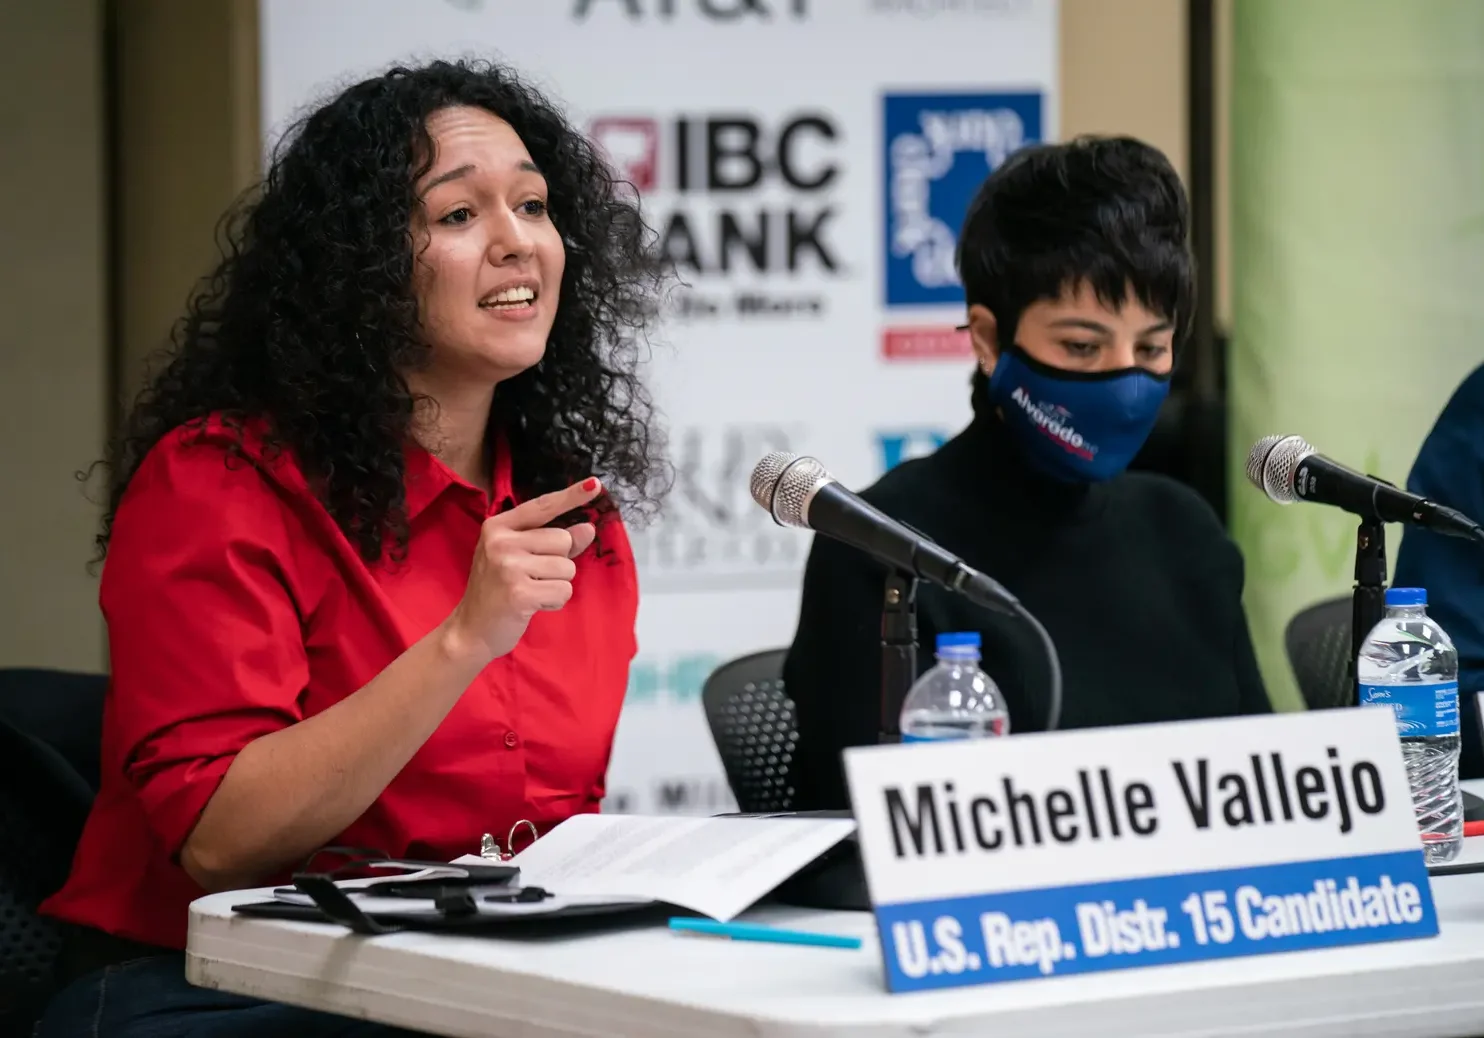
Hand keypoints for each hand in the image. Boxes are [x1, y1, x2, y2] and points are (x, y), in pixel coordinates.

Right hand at [444, 478, 602, 664]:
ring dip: (557, 584)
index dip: (571, 496)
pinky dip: (554, 602)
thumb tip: (587, 528)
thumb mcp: (520, 558)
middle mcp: (501, 541)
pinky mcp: (519, 593)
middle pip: (563, 540)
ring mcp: (508, 566)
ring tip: (531, 592)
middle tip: (532, 578)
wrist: (471, 630)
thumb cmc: (497, 591)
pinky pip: (563, 591)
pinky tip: (532, 605)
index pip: (542, 506)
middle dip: (558, 562)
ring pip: (567, 567)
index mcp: (498, 526)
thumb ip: (554, 543)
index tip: (596, 484)